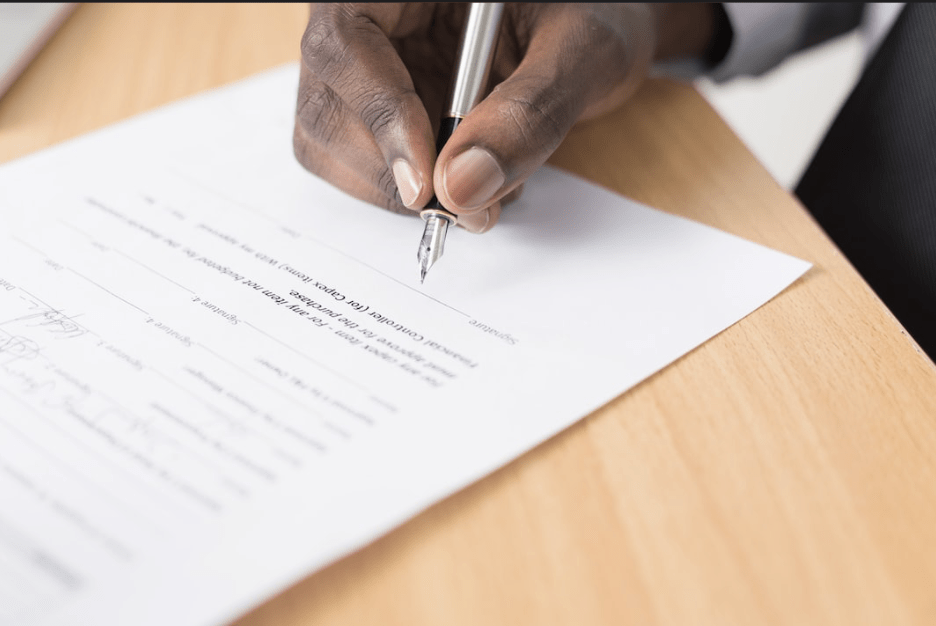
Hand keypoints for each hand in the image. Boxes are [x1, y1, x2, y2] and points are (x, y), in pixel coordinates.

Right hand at [294, 3, 715, 232]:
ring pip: (330, 142)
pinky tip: (463, 181)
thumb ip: (530, 113)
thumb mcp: (583, 50)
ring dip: (394, 190)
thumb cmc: (595, 13)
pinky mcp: (376, 110)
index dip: (379, 117)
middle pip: (325, 102)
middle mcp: (371, 18)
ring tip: (479, 193)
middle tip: (464, 207)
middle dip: (389, 171)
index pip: (347, 42)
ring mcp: (367, 67)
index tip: (425, 185)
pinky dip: (406, 193)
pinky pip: (360, 163)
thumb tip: (462, 188)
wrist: (597, 27)